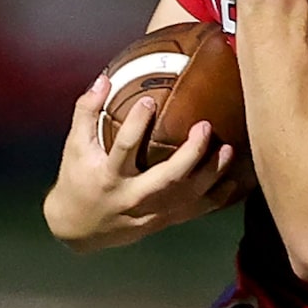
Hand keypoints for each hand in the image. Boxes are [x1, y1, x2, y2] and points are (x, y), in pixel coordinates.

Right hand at [43, 74, 241, 250]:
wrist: (80, 228)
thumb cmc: (77, 180)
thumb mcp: (75, 146)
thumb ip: (86, 111)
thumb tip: (104, 78)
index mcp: (108, 176)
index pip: (123, 148)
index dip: (136, 124)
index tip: (149, 99)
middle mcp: (132, 196)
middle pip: (167, 178)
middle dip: (190, 154)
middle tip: (205, 126)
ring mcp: (150, 212)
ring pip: (186, 196)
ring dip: (211, 174)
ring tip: (227, 150)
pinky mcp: (163, 221)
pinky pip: (194, 211)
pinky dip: (215, 198)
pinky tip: (233, 181)